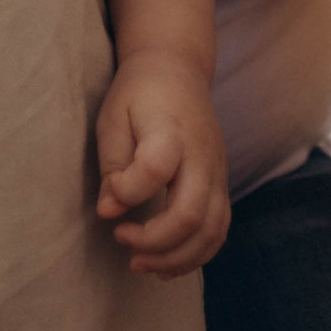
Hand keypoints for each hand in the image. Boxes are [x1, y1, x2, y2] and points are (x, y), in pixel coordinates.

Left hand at [95, 56, 229, 276]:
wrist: (178, 67)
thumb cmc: (139, 92)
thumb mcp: (113, 119)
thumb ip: (112, 166)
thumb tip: (109, 211)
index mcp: (170, 131)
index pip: (154, 170)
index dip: (127, 190)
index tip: (111, 190)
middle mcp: (201, 154)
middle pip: (190, 214)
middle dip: (154, 243)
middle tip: (122, 240)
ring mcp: (217, 170)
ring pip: (211, 230)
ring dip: (176, 258)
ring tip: (141, 263)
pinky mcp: (221, 182)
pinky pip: (219, 229)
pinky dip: (196, 254)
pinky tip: (167, 262)